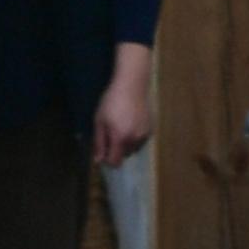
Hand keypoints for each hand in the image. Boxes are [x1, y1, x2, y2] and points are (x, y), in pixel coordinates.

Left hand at [92, 46, 155, 167]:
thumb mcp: (99, 121)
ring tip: (121, 126)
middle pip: (124, 155)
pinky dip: (135, 136)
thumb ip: (99, 143)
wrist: (131, 86)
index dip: (107, 160)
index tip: (103, 152)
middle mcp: (134, 139)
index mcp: (120, 138)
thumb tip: (98, 161)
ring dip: (126, 143)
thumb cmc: (111, 102)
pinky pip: (140, 140)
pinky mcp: (151, 129)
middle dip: (116, 149)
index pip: (115, 161)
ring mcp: (144, 134)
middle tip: (111, 132)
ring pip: (133, 148)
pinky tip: (130, 123)